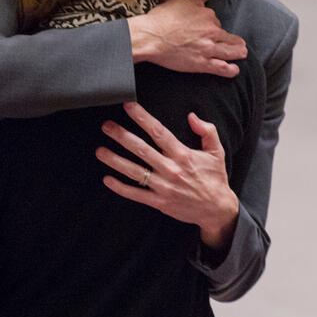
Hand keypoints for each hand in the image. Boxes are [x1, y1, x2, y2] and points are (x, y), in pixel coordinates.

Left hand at [95, 102, 239, 252]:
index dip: (142, 118)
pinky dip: (120, 187)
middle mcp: (171, 169)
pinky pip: (136, 194)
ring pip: (134, 172)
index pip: (159, 132)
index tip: (128, 106)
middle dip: (122, 136)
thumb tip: (192, 116)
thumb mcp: (217, 152)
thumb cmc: (215, 178)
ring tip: (100, 151)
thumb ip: (207, 131)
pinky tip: (107, 179)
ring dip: (115, 160)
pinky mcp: (159, 202)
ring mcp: (163, 187)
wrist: (217, 209)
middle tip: (106, 126)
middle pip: (141, 149)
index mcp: (183, 154)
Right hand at [127, 0, 246, 77]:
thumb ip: (194, 4)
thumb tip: (200, 7)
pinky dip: (230, 70)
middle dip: (234, 39)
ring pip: (230, 51)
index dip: (211, 25)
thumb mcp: (179, 2)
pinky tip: (235, 70)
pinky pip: (221, 67)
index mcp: (206, 15)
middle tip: (239, 43)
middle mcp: (211, 31)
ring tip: (242, 53)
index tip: (209, 30)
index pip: (215, 20)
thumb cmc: (161, 20)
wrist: (151, 37)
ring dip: (238, 52)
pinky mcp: (202, 63)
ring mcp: (208, 48)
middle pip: (227, 35)